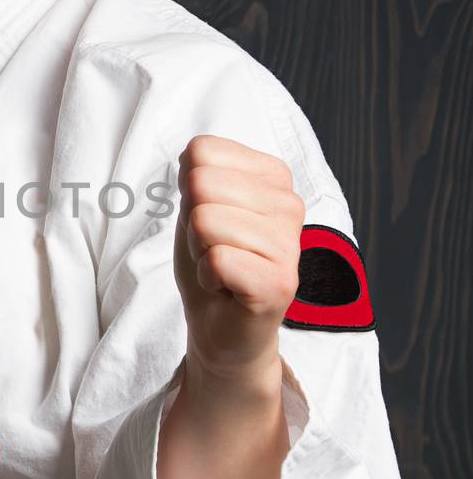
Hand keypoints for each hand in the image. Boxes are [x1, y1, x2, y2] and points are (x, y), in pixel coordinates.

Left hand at [173, 134, 303, 381]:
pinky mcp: (280, 283)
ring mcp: (290, 243)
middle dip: (192, 222)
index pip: (202, 151)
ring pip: (205, 221)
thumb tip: (193, 154)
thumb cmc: (211, 262)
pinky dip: (206, 277)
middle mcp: (290, 204)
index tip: (209, 222)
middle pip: (200, 183)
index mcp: (274, 176)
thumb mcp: (195, 206)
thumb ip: (197, 173)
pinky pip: (216, 260)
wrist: (221, 327)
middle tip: (213, 249)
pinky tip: (226, 287)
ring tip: (221, 268)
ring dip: (199, 251)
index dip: (188, 191)